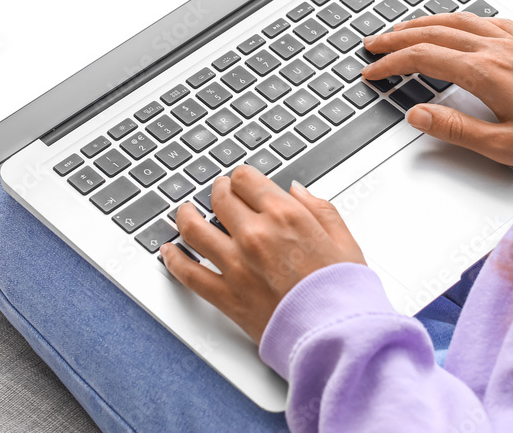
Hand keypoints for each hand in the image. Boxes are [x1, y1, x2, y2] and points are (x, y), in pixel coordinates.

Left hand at [160, 165, 365, 343]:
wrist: (335, 335)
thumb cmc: (343, 292)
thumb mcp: (343, 239)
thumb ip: (319, 208)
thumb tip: (297, 190)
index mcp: (286, 216)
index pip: (246, 179)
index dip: (241, 177)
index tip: (240, 182)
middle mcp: (256, 235)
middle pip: (219, 197)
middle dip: (218, 191)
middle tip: (218, 194)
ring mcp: (236, 265)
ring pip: (194, 228)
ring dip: (186, 215)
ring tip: (185, 213)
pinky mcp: (224, 295)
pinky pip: (187, 272)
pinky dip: (172, 259)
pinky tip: (169, 251)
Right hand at [361, 12, 512, 173]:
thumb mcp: (503, 146)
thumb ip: (456, 129)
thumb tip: (418, 115)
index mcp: (487, 73)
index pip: (425, 59)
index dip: (393, 64)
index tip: (373, 72)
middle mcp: (499, 50)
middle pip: (435, 33)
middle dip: (398, 37)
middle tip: (373, 44)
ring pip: (459, 20)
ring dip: (425, 22)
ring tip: (403, 28)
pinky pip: (487, 21)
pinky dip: (462, 19)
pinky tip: (459, 24)